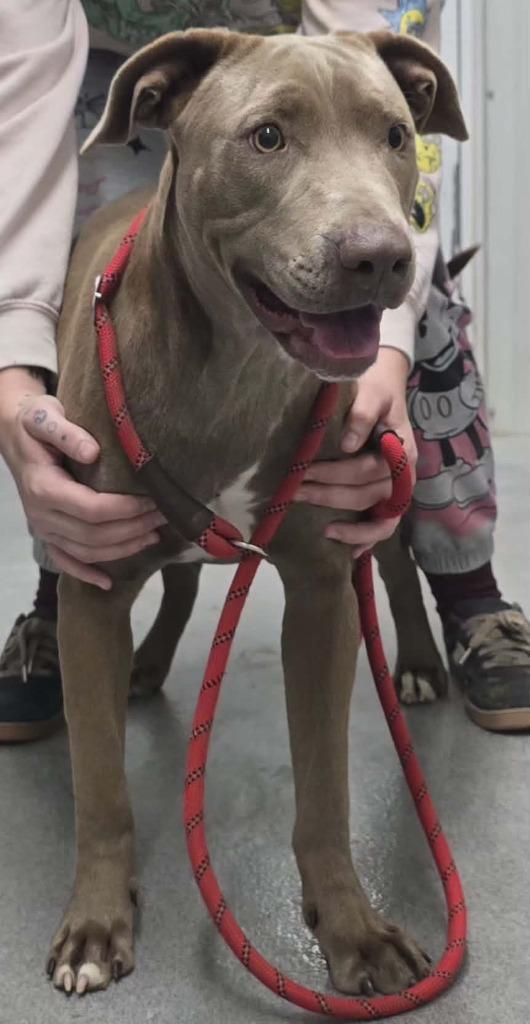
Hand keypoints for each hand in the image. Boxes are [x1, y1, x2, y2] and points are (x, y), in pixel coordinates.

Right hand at [0, 369, 164, 588]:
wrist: (13, 433)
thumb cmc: (33, 423)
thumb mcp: (45, 416)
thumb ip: (67, 433)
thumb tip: (93, 452)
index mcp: (43, 488)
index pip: (92, 509)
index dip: (126, 510)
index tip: (153, 501)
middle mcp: (41, 515)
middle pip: (94, 535)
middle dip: (133, 529)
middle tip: (164, 516)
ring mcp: (42, 529)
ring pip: (86, 552)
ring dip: (122, 549)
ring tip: (153, 536)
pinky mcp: (46, 534)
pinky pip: (65, 561)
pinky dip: (86, 575)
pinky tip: (108, 583)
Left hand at [295, 348, 416, 556]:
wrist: (384, 391)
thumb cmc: (375, 390)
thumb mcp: (370, 393)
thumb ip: (361, 414)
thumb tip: (348, 444)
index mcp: (402, 450)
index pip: (368, 469)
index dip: (336, 474)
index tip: (305, 471)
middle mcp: (404, 476)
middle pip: (367, 495)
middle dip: (328, 496)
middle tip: (294, 492)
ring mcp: (397, 491)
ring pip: (380, 520)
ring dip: (350, 527)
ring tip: (323, 531)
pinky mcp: (388, 500)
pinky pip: (383, 528)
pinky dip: (368, 541)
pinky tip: (348, 554)